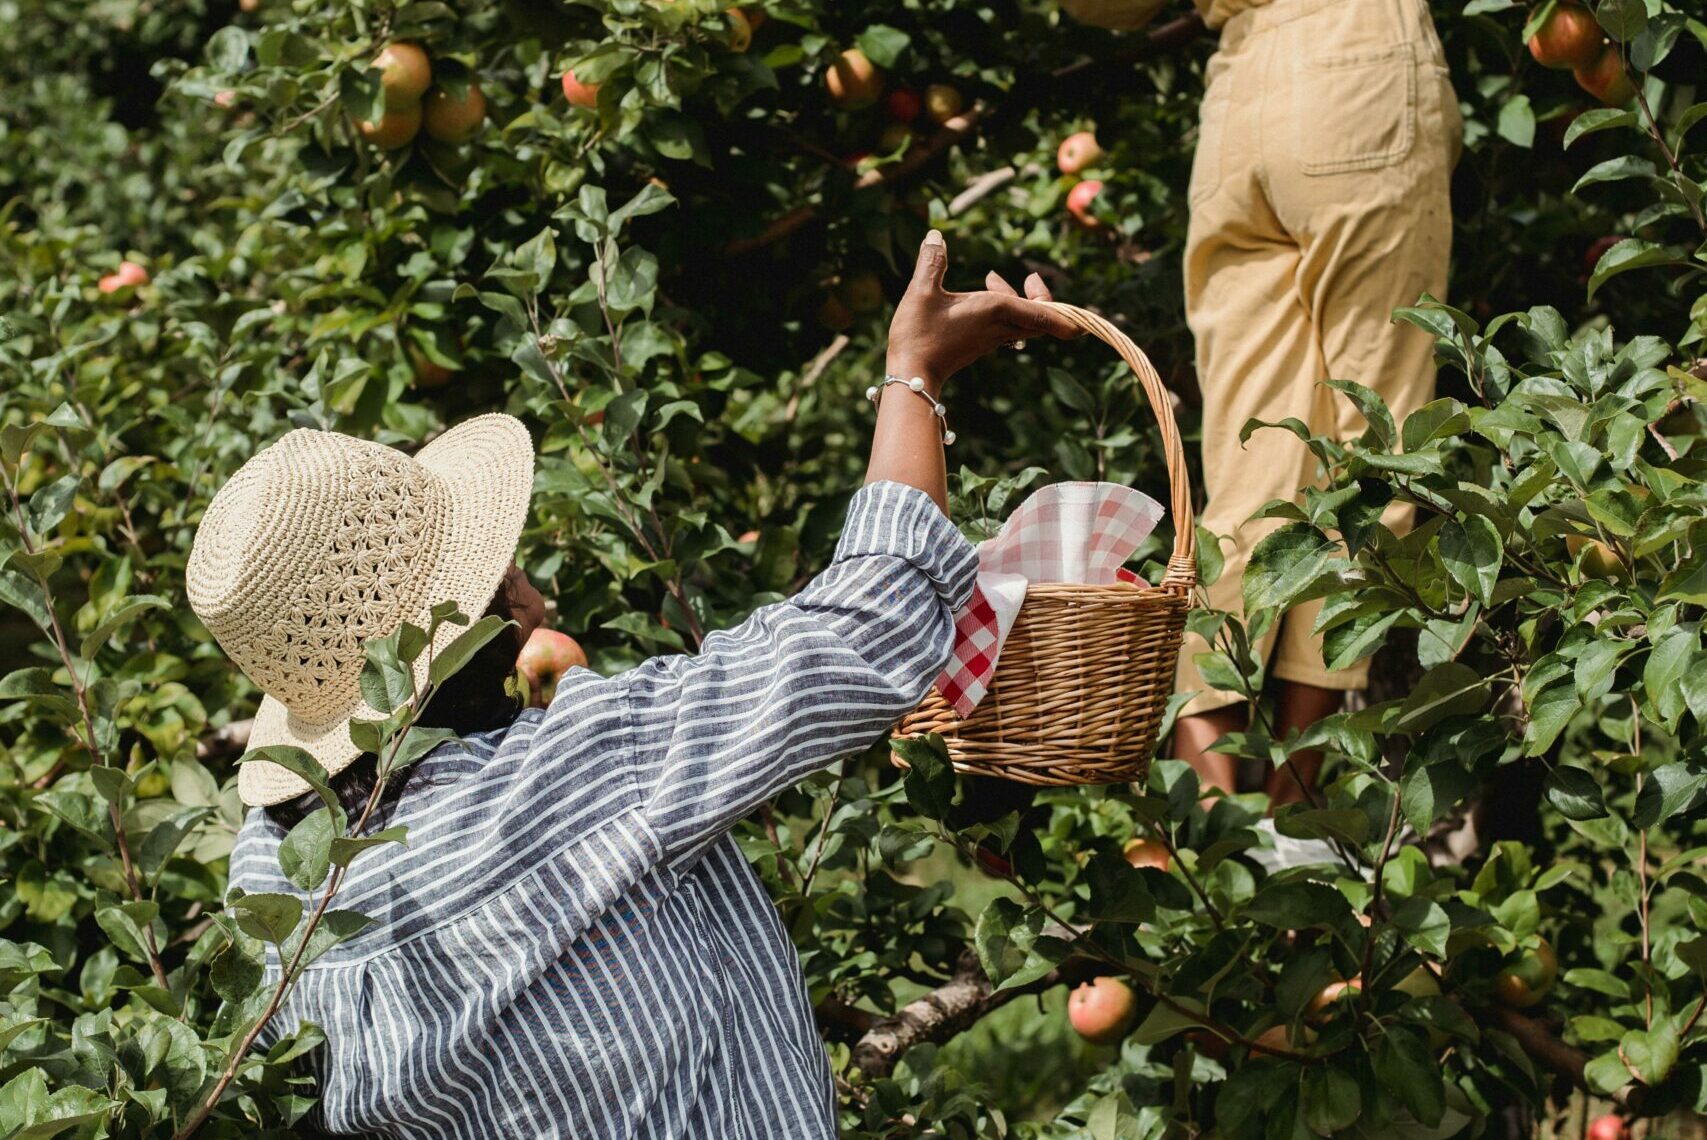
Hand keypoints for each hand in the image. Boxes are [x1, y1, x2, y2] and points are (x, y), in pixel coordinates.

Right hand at [885, 230, 1079, 389]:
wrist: (912, 376)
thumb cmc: (918, 336)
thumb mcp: (921, 293)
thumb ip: (931, 262)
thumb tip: (936, 235)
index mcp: (995, 310)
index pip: (1043, 312)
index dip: (1068, 315)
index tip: (1083, 322)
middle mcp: (1000, 326)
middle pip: (1041, 317)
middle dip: (1042, 297)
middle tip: (1032, 277)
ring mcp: (992, 338)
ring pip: (1024, 321)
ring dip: (1019, 299)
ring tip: (991, 277)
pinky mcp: (980, 344)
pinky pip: (1008, 326)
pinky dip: (1004, 309)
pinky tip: (978, 295)